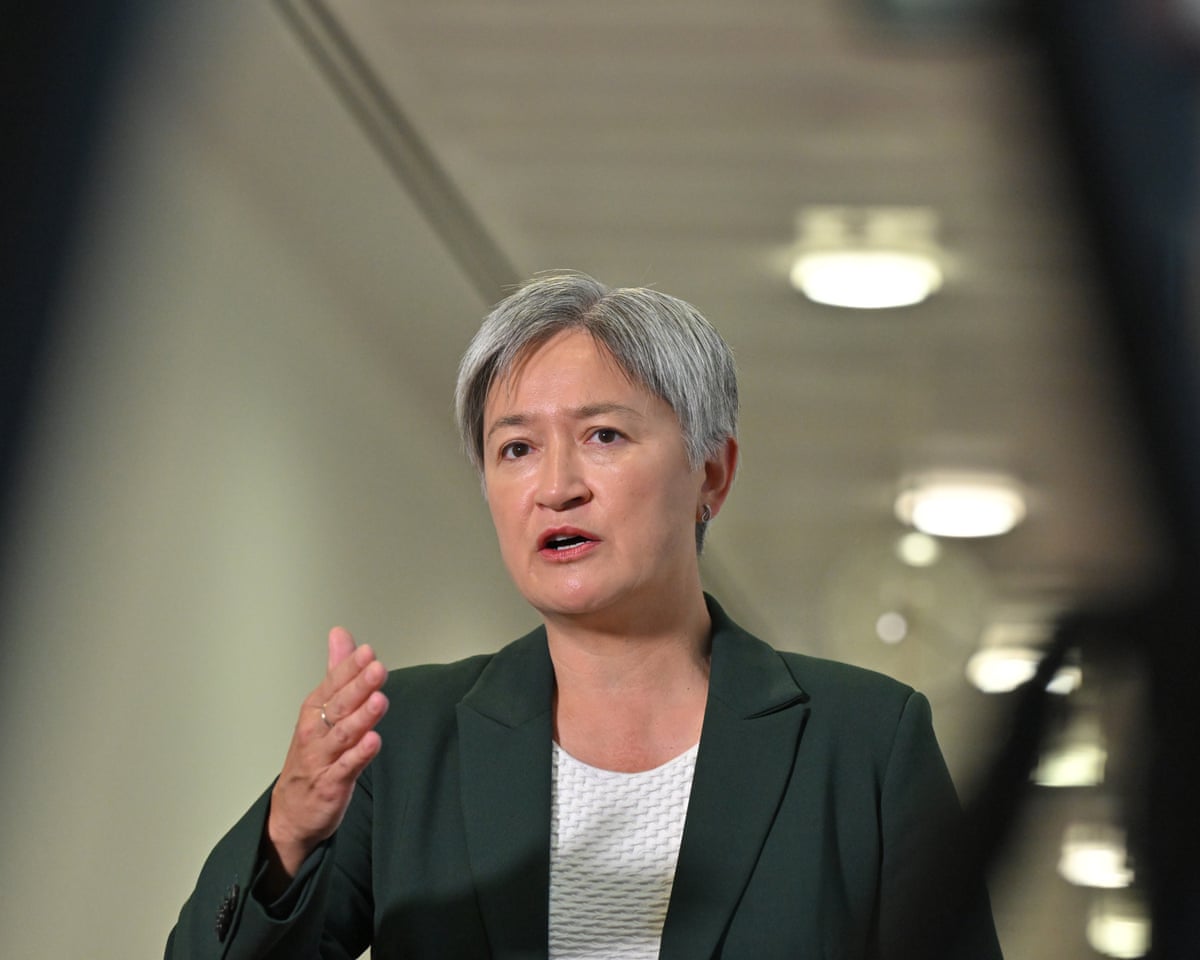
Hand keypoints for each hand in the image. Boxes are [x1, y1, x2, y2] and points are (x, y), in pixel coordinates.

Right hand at [264, 627, 388, 883]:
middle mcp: (316, 731)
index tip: (368, 651)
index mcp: (315, 710)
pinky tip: (374, 741)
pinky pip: (346, 767)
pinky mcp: (331, 784)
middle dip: (358, 686)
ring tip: (379, 700)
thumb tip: (340, 633)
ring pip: (343, 735)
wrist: (291, 811)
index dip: (350, 668)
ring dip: (362, 717)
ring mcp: (322, 758)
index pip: (333, 683)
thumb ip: (336, 671)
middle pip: (339, 705)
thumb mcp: (321, 708)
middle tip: (377, 668)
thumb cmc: (312, 754)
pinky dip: (359, 755)